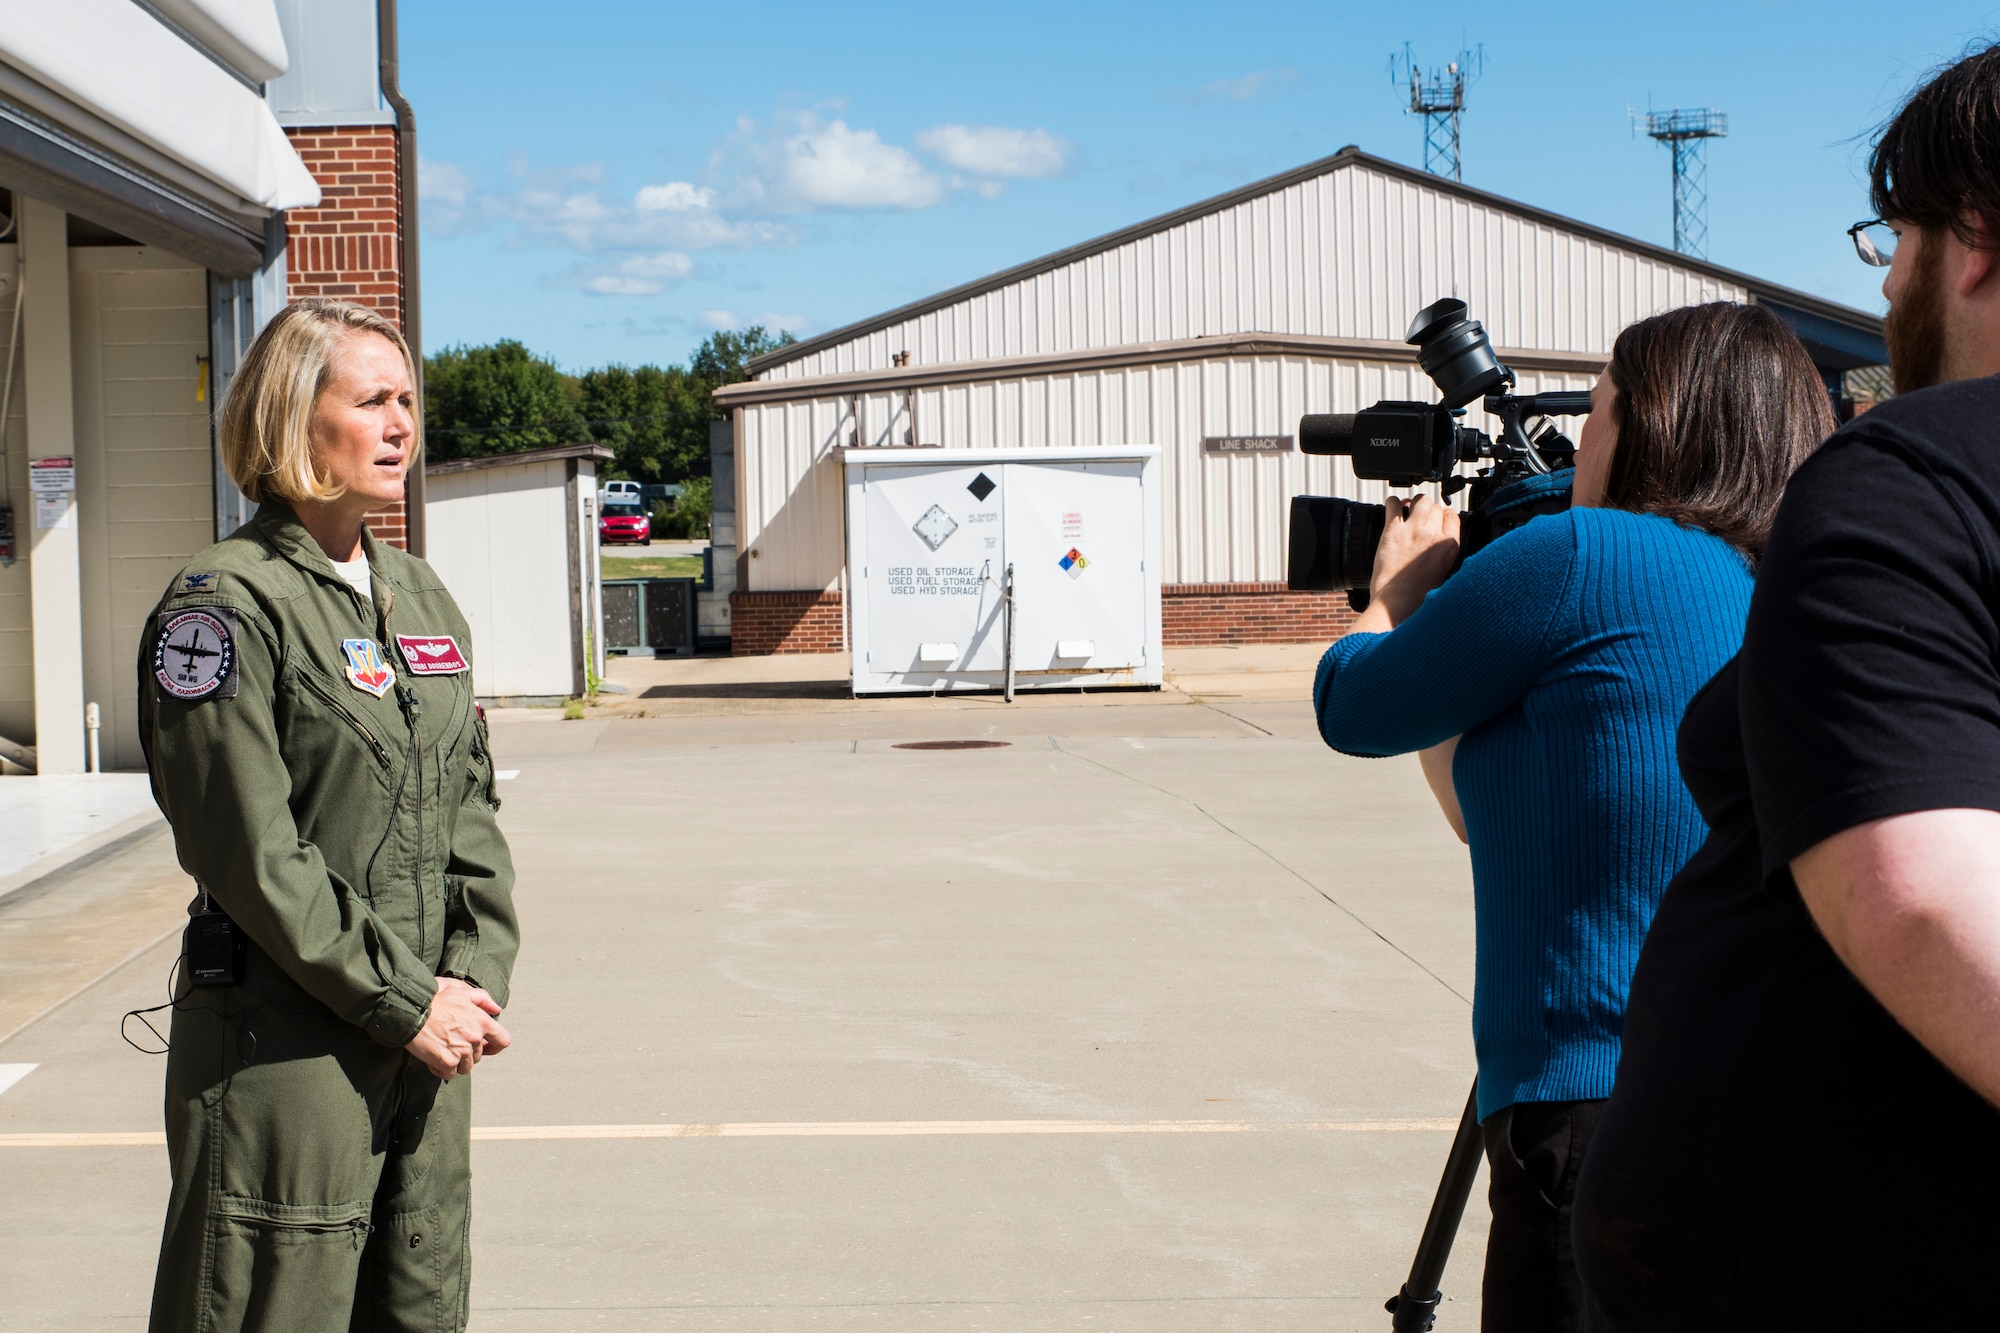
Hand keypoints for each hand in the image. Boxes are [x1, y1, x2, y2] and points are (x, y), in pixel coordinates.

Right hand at [404, 976, 511, 1078]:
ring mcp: (462, 1051)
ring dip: (455, 1062)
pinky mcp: (447, 1062)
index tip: (486, 1047)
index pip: (503, 1041)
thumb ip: (482, 999)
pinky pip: (449, 1074)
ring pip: (465, 1067)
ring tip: (442, 1050)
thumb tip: (496, 1010)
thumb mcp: (460, 991)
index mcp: (481, 1021)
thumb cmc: (434, 1000)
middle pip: (478, 1056)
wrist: (411, 1011)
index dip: (495, 1046)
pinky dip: (441, 1069)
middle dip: (467, 1053)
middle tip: (451, 1043)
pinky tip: (433, 1058)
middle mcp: (475, 1038)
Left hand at [1362, 494, 1460, 628]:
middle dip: (1428, 511)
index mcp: (1450, 545)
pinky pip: (1393, 504)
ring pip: (1419, 500)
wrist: (1397, 603)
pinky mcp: (1392, 531)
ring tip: (1409, 510)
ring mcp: (1413, 530)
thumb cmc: (1419, 595)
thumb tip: (1443, 541)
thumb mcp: (1446, 573)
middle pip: (1435, 507)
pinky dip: (1392, 503)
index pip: (1452, 515)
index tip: (1437, 521)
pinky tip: (1393, 508)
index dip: (1443, 516)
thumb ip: (1446, 552)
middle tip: (1420, 519)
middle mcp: (1433, 534)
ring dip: (1414, 503)